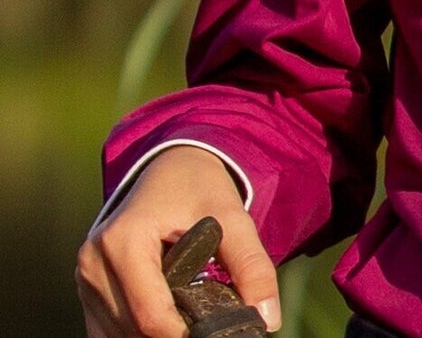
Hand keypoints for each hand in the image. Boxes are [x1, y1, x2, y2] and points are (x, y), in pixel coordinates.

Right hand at [76, 146, 280, 336]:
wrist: (172, 166)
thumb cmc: (200, 188)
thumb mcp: (233, 218)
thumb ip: (252, 266)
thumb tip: (268, 319)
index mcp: (124, 239)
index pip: (150, 312)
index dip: (185, 334)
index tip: (215, 333)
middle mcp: (95, 261)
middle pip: (132, 328)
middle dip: (172, 334)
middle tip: (207, 323)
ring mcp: (86, 276)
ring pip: (118, 334)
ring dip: (152, 334)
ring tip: (190, 317)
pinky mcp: (87, 287)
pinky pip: (107, 329)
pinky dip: (136, 331)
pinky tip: (168, 319)